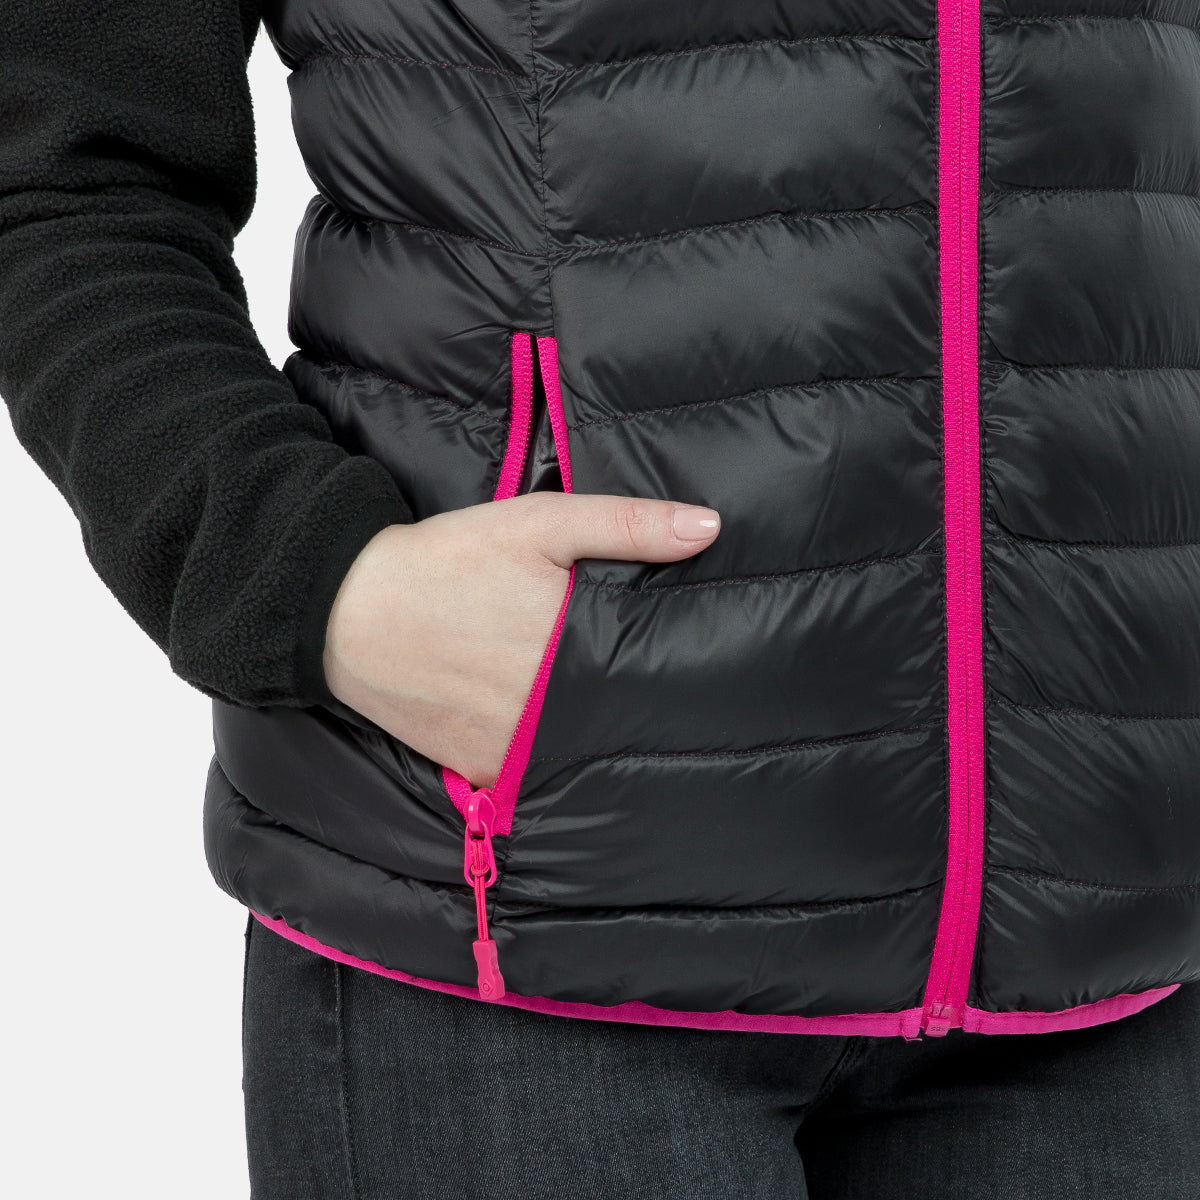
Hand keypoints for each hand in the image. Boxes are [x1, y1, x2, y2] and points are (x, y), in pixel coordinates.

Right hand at [322, 493, 721, 787]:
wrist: (348, 608)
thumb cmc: (448, 560)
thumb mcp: (539, 523)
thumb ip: (627, 526)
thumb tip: (709, 529)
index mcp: (571, 650)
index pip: (652, 672)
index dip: (677, 668)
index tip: (699, 664)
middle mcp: (547, 709)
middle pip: (619, 713)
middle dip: (636, 697)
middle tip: (655, 681)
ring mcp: (512, 746)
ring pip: (580, 745)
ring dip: (593, 726)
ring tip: (601, 699)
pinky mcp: (481, 765)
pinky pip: (532, 766)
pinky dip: (547, 747)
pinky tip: (549, 718)